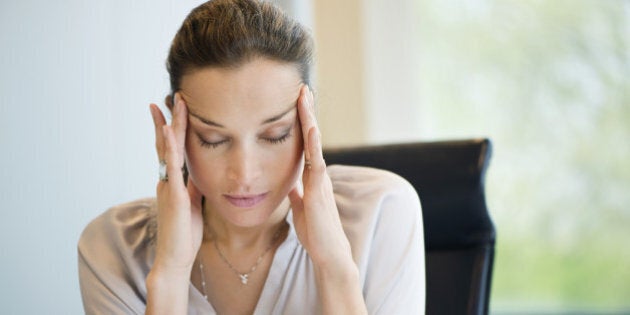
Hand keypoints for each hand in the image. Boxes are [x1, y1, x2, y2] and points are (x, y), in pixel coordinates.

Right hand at [149, 95, 203, 275]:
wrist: (176, 257)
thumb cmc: (184, 233)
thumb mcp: (192, 202)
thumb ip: (192, 185)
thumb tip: (199, 171)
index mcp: (173, 181)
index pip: (172, 149)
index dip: (173, 129)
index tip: (175, 108)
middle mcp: (167, 179)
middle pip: (166, 143)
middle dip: (168, 119)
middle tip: (171, 95)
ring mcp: (168, 186)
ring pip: (167, 149)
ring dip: (169, 125)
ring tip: (171, 103)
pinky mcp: (174, 195)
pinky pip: (171, 166)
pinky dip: (169, 147)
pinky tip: (168, 131)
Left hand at [288, 86, 353, 271]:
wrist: (328, 252)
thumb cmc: (315, 232)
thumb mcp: (300, 207)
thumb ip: (296, 192)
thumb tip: (289, 183)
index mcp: (312, 176)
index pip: (306, 143)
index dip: (301, 122)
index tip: (296, 102)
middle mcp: (318, 173)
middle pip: (312, 136)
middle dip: (306, 112)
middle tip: (302, 87)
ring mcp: (320, 179)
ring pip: (314, 142)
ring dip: (309, 119)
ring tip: (305, 96)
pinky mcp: (319, 190)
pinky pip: (316, 162)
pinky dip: (314, 143)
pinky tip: (312, 127)